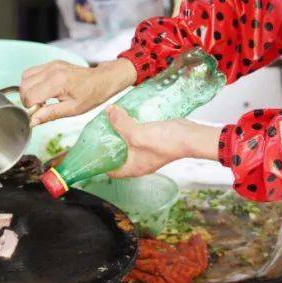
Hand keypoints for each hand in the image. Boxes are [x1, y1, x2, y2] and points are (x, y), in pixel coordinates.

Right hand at [21, 58, 136, 125]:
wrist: (102, 80)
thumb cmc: (91, 95)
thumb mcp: (72, 110)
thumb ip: (49, 114)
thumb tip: (32, 121)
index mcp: (57, 82)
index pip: (29, 96)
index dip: (30, 108)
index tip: (39, 113)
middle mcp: (51, 70)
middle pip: (23, 86)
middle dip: (27, 100)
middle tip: (40, 108)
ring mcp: (51, 65)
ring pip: (25, 77)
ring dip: (28, 90)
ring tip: (42, 99)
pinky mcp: (52, 63)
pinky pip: (32, 72)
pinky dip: (32, 82)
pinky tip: (44, 91)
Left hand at [106, 106, 220, 178]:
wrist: (188, 136)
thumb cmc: (165, 142)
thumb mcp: (136, 133)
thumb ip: (120, 123)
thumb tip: (109, 112)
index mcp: (133, 168)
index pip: (111, 171)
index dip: (101, 162)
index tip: (92, 150)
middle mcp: (139, 162)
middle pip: (118, 156)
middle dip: (109, 144)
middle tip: (100, 131)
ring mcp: (147, 152)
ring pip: (128, 144)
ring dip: (120, 133)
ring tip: (112, 122)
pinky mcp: (153, 141)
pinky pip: (137, 136)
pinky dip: (131, 128)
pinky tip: (128, 117)